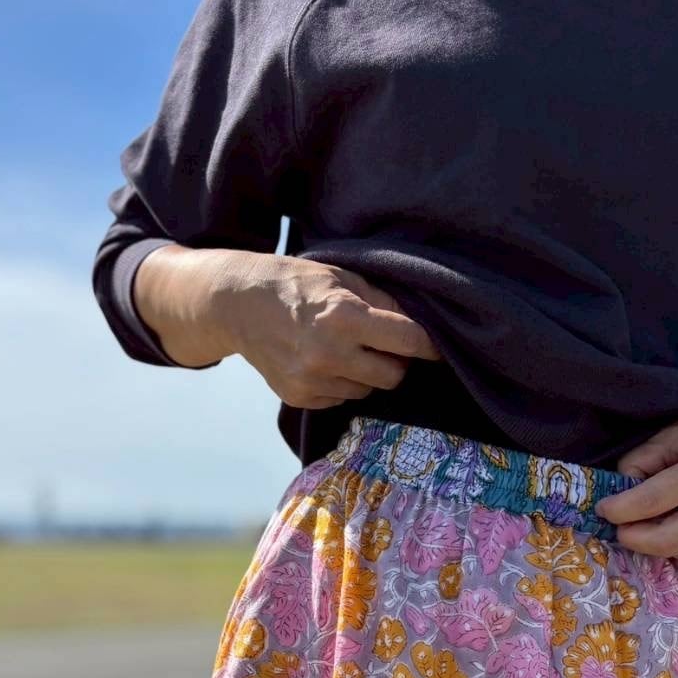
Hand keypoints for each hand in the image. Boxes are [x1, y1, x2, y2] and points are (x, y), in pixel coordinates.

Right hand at [218, 252, 442, 408]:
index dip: (429, 346)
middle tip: (384, 346)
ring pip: (367, 390)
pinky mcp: (300, 397)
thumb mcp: (341, 278)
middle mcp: (329, 354)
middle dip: (396, 362)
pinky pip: (341, 399)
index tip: (439, 349)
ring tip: (346, 350)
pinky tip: (324, 361)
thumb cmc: (295, 283)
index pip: (408, 341)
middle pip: (393, 376)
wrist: (238, 305)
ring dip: (367, 374)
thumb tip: (417, 324)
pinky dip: (342, 383)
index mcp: (345, 318)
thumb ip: (382, 302)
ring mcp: (312, 380)